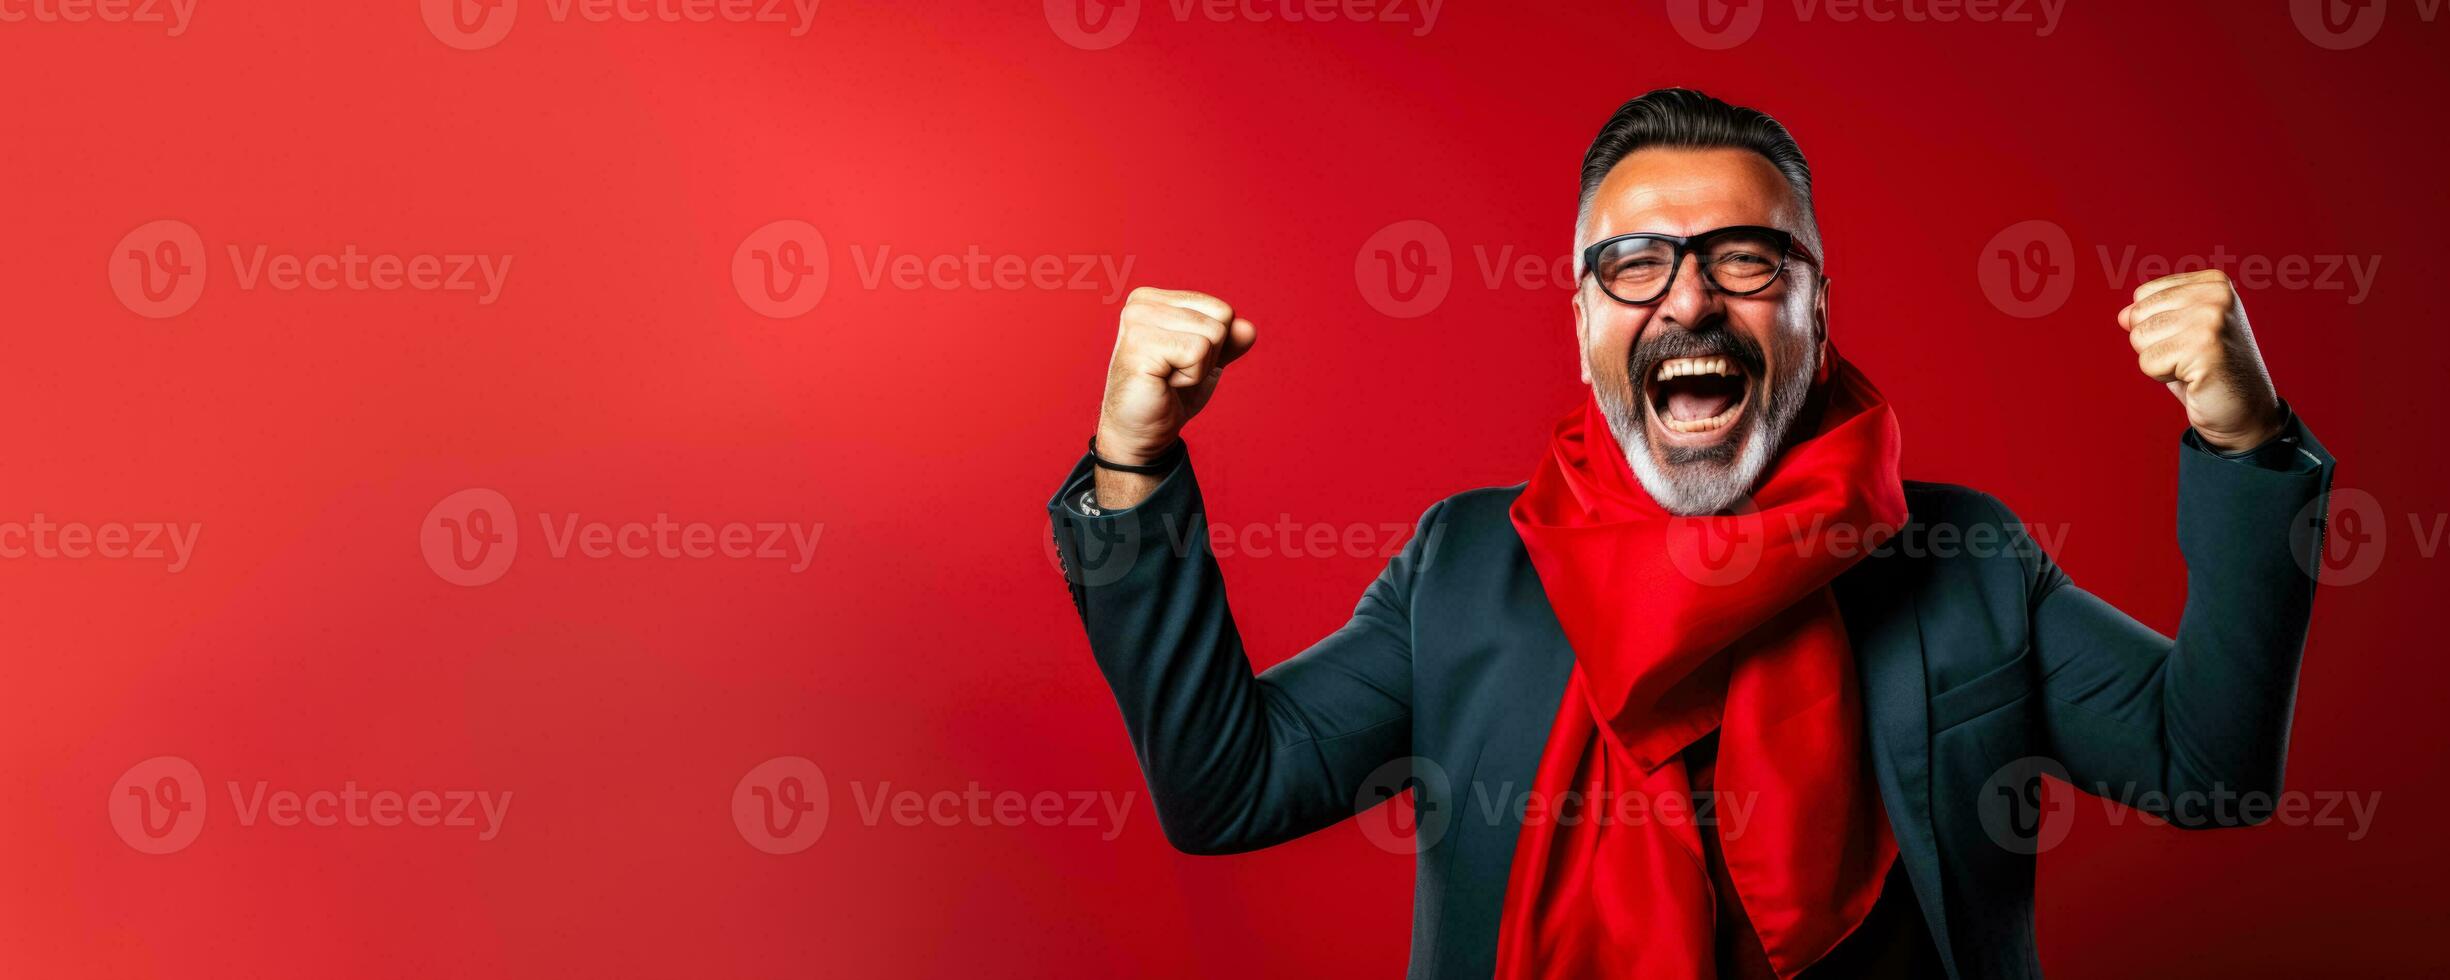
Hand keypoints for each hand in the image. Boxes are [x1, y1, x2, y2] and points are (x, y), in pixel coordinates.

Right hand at [1095, 287, 1258, 465]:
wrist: (1142, 432)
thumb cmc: (1168, 395)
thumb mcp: (1207, 363)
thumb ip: (1228, 342)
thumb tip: (1248, 329)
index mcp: (1154, 299)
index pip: (1220, 308)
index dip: (1213, 344)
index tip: (1181, 362)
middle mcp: (1141, 303)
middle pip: (1220, 318)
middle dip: (1208, 355)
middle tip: (1174, 373)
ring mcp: (1137, 320)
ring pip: (1213, 334)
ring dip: (1198, 367)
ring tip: (1168, 378)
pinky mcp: (1140, 343)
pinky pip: (1197, 351)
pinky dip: (1190, 376)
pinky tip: (1164, 383)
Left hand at [2117, 269, 2283, 451]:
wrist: (2244, 410)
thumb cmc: (2208, 370)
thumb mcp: (2178, 333)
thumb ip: (2151, 316)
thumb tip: (2123, 315)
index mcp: (2212, 282)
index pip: (2143, 295)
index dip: (2155, 325)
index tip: (2189, 340)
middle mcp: (2216, 294)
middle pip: (2137, 315)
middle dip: (2153, 343)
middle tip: (2190, 357)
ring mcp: (2212, 318)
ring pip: (2139, 338)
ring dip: (2159, 361)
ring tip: (2192, 366)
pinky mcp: (2204, 346)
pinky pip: (2148, 362)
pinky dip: (2163, 376)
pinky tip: (2194, 377)